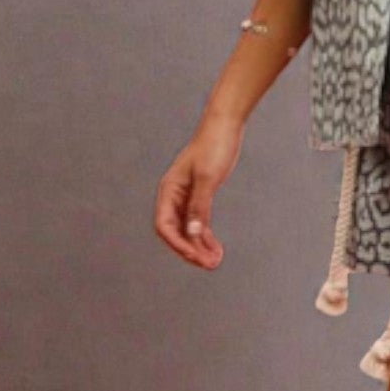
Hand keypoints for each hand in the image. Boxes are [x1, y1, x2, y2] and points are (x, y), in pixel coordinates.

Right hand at [155, 112, 244, 268]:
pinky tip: (216, 248)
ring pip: (188, 230)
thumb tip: (193, 234)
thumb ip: (199, 206)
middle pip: (175, 232)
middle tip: (209, 265)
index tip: (194, 257)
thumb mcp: (207, 178)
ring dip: (199, 247)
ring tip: (215, 261)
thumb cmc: (214, 147)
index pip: (164, 226)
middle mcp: (174, 196)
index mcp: (169, 190)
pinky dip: (206, 236)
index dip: (177, 244)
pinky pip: (198, 222)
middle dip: (190, 250)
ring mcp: (186, 197)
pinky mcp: (200, 195)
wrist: (225, 126)